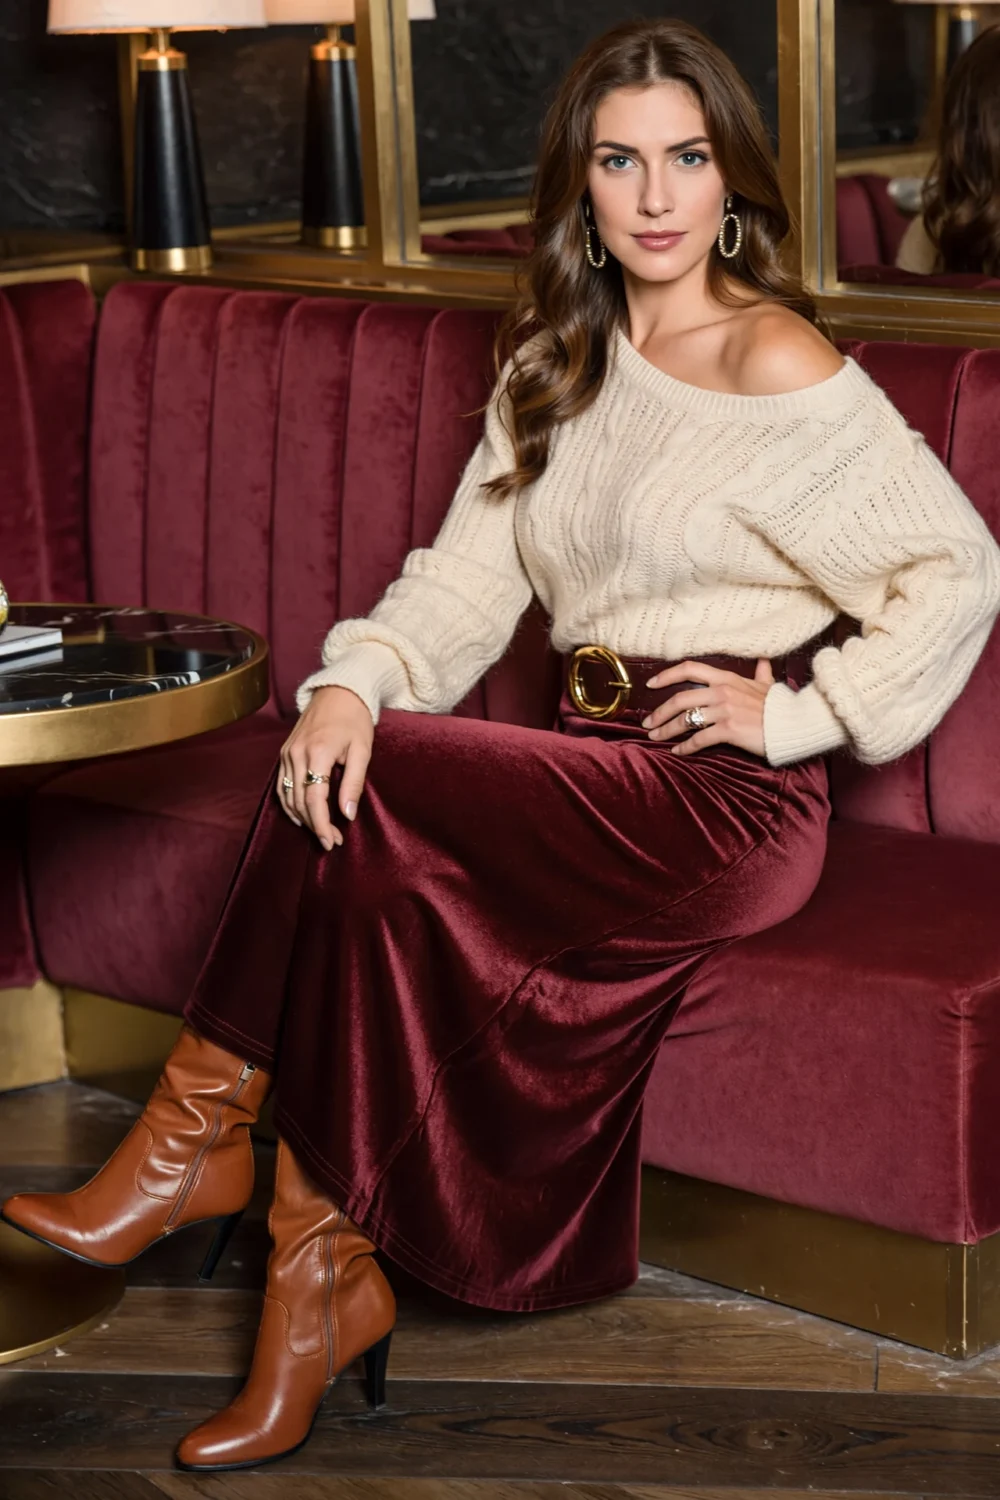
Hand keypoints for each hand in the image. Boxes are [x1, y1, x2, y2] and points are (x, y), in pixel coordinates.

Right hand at [276, 686, 373, 850]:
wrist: (338, 692)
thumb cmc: (355, 720)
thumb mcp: (362, 751)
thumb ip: (353, 783)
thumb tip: (348, 814)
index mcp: (317, 752)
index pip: (314, 799)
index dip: (322, 824)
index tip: (332, 841)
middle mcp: (296, 753)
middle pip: (299, 801)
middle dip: (315, 825)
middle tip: (332, 841)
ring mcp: (287, 752)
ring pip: (287, 796)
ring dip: (302, 818)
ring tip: (321, 832)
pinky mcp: (284, 751)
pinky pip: (282, 785)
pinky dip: (289, 804)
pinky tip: (301, 817)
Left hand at [641, 658, 774, 757]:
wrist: (794, 724)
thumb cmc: (779, 706)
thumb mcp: (768, 686)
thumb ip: (761, 673)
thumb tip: (764, 661)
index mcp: (727, 678)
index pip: (689, 669)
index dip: (666, 675)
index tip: (651, 684)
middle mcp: (722, 691)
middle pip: (680, 699)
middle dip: (659, 713)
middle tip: (648, 724)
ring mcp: (724, 710)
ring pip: (685, 719)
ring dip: (666, 730)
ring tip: (656, 738)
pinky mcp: (728, 729)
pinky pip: (699, 739)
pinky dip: (685, 747)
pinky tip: (678, 752)